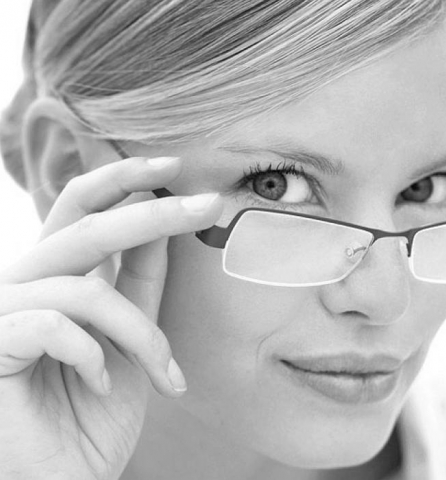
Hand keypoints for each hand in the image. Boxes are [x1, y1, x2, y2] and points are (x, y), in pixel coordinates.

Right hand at [0, 155, 222, 479]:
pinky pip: (54, 326)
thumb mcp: (131, 337)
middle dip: (153, 214)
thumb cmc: (95, 409)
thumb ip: (140, 282)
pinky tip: (100, 383)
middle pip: (88, 230)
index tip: (174, 167)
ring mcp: (3, 312)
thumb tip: (160, 228)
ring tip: (164, 374)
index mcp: (57, 276)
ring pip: (86, 290)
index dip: (123, 179)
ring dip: (140, 334)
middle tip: (208, 203)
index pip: (82, 208)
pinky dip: (95, 357)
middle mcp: (26, 283)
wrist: (66, 477)